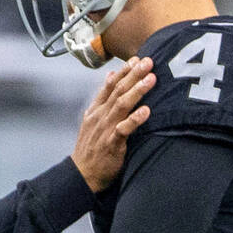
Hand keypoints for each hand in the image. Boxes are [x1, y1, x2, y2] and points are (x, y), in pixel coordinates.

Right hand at [70, 57, 154, 191]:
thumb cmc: (91, 148)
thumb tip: (111, 76)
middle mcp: (100, 116)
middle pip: (118, 90)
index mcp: (96, 110)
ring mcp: (105, 129)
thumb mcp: (92, 119)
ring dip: (137, 91)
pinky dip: (134, 119)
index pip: (110, 85)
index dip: (123, 71)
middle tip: (148, 61)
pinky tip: (146, 111)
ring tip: (150, 79)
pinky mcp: (111, 143)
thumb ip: (103, 98)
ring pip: (121, 105)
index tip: (136, 58)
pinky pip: (124, 129)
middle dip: (133, 74)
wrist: (82, 173)